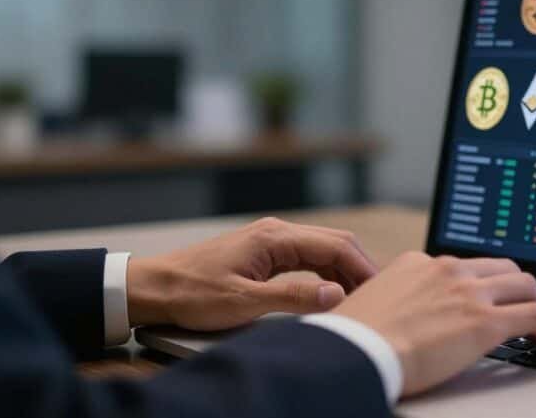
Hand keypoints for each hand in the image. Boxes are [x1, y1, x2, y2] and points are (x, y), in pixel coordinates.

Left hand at [127, 217, 376, 330]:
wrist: (155, 288)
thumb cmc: (193, 293)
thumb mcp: (244, 303)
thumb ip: (293, 298)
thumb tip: (336, 294)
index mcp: (275, 237)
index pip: (336, 247)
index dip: (363, 269)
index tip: (380, 291)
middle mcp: (277, 231)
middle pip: (335, 242)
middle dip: (360, 266)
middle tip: (379, 294)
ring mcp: (271, 240)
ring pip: (323, 249)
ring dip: (344, 270)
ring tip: (359, 297)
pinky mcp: (265, 252)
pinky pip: (308, 257)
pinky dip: (326, 272)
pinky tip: (331, 291)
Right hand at [332, 252, 535, 396]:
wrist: (353, 351)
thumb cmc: (353, 339)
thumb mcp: (374, 303)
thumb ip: (397, 300)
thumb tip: (402, 318)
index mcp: (419, 263)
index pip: (466, 265)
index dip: (485, 282)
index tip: (491, 296)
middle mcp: (447, 270)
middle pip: (503, 267)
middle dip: (520, 287)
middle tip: (527, 306)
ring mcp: (468, 293)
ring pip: (525, 285)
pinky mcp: (484, 322)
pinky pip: (534, 317)